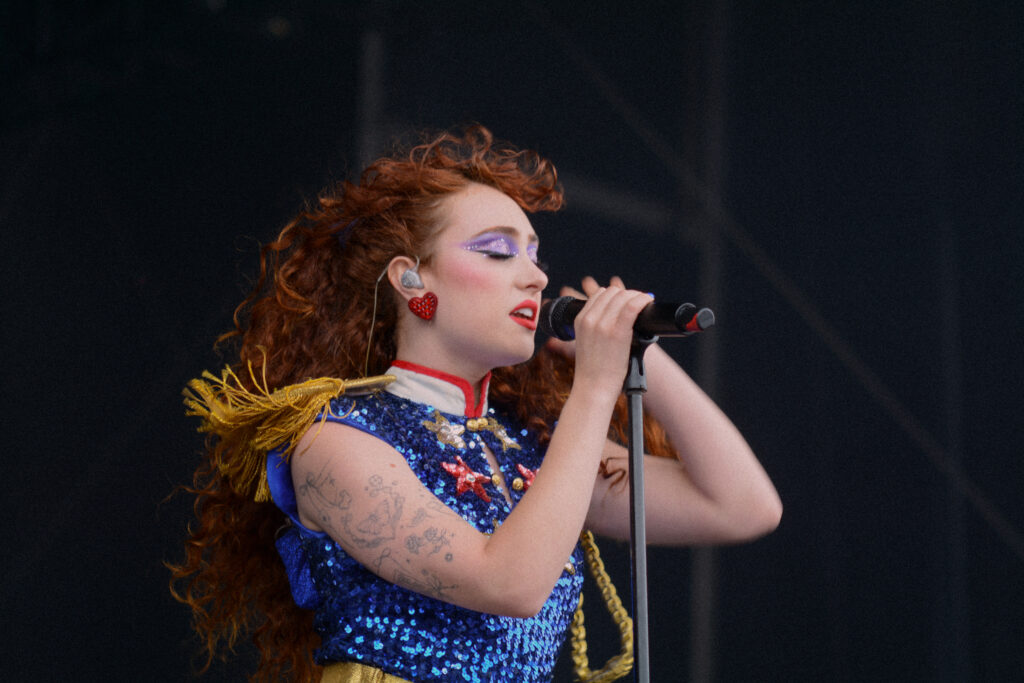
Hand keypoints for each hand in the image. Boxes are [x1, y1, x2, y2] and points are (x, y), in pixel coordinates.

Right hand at [550, 276, 652, 398]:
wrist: (593, 388)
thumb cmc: (594, 371)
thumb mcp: (587, 343)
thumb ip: (597, 327)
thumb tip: (620, 316)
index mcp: (580, 320)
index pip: (600, 294)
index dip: (617, 295)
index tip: (628, 302)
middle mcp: (589, 319)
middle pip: (613, 292)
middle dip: (628, 295)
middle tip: (639, 303)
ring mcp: (602, 325)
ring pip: (623, 296)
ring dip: (637, 296)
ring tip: (644, 303)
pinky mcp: (617, 332)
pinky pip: (632, 306)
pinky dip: (642, 300)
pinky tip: (648, 302)